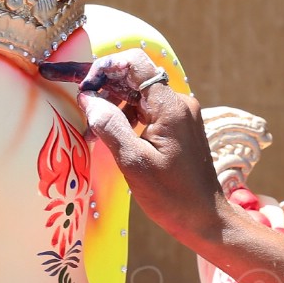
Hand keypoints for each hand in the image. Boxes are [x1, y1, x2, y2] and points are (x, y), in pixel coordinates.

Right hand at [77, 49, 228, 246]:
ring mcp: (179, 115)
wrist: (205, 219)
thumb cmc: (171, 196)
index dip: (104, 68)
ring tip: (91, 132)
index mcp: (169, 106)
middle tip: (78, 106)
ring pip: (138, 95)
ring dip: (112, 106)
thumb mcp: (134, 162)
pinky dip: (125, 118)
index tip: (84, 89)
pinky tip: (110, 138)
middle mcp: (177, 103)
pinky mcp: (178, 128)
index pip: (134, 63)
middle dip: (103, 88)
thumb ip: (110, 125)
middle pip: (134, 77)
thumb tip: (88, 98)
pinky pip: (146, 111)